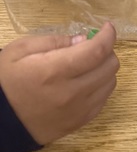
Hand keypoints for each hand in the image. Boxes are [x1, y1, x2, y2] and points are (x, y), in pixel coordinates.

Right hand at [0, 23, 118, 144]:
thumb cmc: (7, 81)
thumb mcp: (21, 50)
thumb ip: (54, 40)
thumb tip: (82, 40)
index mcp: (55, 71)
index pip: (97, 51)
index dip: (108, 35)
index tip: (107, 27)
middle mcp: (71, 93)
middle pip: (110, 66)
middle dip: (106, 50)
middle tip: (91, 46)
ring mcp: (77, 111)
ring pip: (110, 83)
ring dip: (104, 69)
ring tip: (87, 65)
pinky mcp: (78, 123)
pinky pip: (103, 100)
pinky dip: (100, 87)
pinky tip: (85, 82)